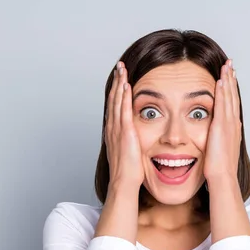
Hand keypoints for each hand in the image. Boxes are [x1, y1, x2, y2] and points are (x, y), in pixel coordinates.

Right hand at [105, 61, 143, 188]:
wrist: (124, 183)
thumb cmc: (129, 172)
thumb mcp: (129, 152)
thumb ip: (131, 142)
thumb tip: (136, 138)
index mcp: (114, 132)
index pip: (115, 106)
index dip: (116, 91)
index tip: (120, 78)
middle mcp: (112, 128)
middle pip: (113, 99)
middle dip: (116, 81)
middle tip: (119, 66)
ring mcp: (117, 130)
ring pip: (116, 101)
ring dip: (118, 84)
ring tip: (121, 69)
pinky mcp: (125, 133)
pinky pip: (123, 111)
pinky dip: (123, 97)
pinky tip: (125, 85)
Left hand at [203, 59, 241, 181]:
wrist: (222, 176)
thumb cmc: (219, 168)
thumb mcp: (220, 149)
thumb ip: (219, 139)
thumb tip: (216, 135)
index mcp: (232, 128)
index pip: (231, 103)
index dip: (231, 89)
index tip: (229, 76)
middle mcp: (233, 123)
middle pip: (233, 96)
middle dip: (231, 79)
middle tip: (230, 64)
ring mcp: (229, 124)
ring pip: (229, 97)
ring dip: (227, 80)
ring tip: (226, 66)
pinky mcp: (221, 127)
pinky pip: (222, 105)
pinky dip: (222, 92)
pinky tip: (220, 81)